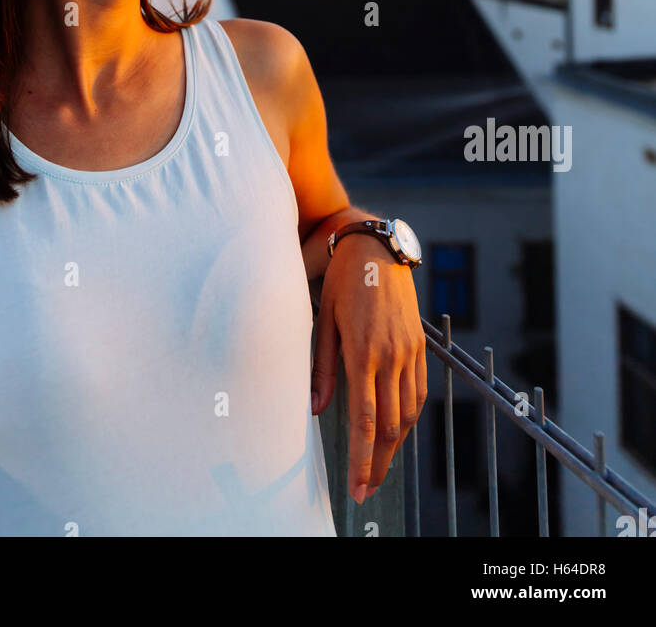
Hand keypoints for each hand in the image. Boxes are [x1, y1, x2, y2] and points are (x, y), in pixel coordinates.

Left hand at [311, 234, 427, 502]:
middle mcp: (391, 356)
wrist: (377, 247)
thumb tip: (315, 409)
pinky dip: (410, 418)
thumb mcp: (323, 320)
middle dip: (378, 462)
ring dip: (395, 445)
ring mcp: (409, 351)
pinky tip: (398, 431)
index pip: (364, 420)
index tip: (357, 487)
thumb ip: (322, 367)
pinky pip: (419, 391)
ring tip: (379, 467)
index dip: (361, 459)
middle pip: (389, 426)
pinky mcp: (420, 345)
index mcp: (363, 352)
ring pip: (408, 413)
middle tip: (367, 488)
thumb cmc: (343, 280)